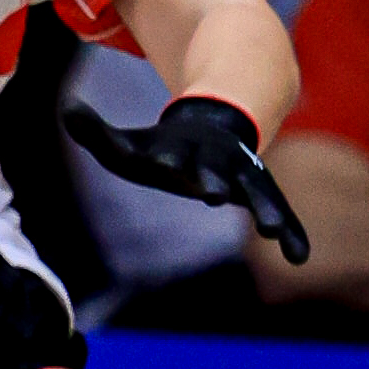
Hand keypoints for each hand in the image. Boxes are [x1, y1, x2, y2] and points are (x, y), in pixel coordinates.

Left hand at [65, 94, 311, 264]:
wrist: (216, 126)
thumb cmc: (164, 147)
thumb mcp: (128, 144)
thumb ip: (97, 133)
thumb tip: (67, 110)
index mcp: (180, 148)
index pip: (170, 152)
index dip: (166, 154)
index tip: (162, 158)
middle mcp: (215, 161)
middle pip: (214, 171)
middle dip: (212, 180)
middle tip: (212, 194)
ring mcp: (242, 176)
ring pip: (256, 193)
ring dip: (263, 210)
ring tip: (272, 232)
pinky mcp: (261, 191)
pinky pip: (283, 211)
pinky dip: (294, 232)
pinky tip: (300, 257)